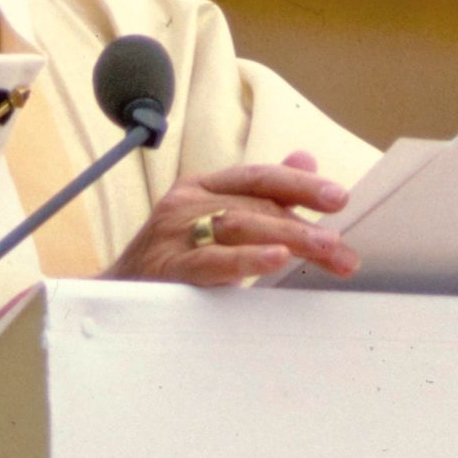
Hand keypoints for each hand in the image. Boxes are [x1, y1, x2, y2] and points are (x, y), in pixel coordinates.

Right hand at [108, 150, 361, 286]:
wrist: (112, 300)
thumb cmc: (170, 261)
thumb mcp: (213, 222)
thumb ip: (260, 194)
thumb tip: (306, 157)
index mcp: (200, 186)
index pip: (257, 176)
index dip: (299, 183)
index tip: (340, 198)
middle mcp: (185, 202)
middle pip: (255, 204)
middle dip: (305, 225)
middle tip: (345, 249)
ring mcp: (172, 233)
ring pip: (239, 226)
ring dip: (289, 238)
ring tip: (328, 251)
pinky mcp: (165, 267)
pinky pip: (210, 262)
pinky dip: (247, 260)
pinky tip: (277, 259)